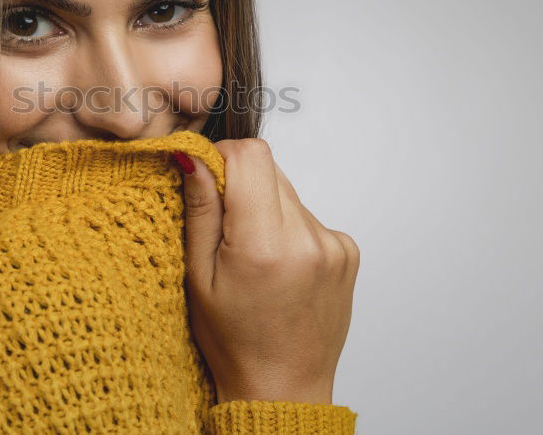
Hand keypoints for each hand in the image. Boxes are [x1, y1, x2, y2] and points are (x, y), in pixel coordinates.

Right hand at [172, 138, 359, 403]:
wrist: (283, 386)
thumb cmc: (233, 341)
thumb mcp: (197, 276)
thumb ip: (201, 210)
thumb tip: (194, 155)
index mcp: (264, 246)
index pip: (251, 155)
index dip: (222, 157)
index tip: (208, 183)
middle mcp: (307, 239)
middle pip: (270, 169)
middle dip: (242, 185)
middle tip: (227, 231)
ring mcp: (334, 244)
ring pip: (288, 191)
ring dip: (265, 208)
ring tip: (254, 256)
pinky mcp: (348, 250)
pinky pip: (308, 215)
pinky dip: (288, 228)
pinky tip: (279, 266)